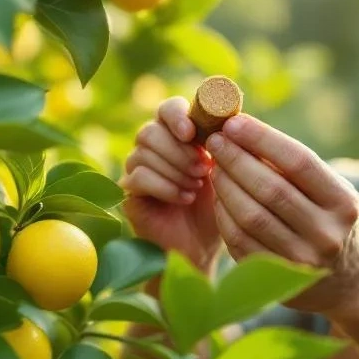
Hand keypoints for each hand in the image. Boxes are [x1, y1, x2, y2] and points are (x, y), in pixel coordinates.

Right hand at [119, 97, 221, 272]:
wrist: (202, 249)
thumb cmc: (216, 208)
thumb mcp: (226, 173)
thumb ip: (224, 144)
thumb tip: (229, 118)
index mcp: (176, 136)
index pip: (167, 109)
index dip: (177, 116)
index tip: (192, 133)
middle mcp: (152, 149)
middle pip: (150, 130)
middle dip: (179, 149)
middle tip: (203, 170)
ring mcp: (136, 170)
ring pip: (143, 152)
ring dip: (175, 169)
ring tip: (196, 187)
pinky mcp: (129, 194)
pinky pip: (139, 177)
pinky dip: (166, 186)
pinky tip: (184, 198)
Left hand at [205, 114, 358, 313]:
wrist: (343, 275)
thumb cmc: (324, 215)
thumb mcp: (325, 189)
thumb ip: (290, 164)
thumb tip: (240, 127)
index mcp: (342, 202)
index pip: (299, 162)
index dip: (262, 139)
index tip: (234, 123)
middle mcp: (326, 233)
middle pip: (271, 189)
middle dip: (236, 160)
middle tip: (215, 140)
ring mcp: (301, 260)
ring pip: (250, 216)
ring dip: (225, 186)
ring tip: (214, 166)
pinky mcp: (276, 279)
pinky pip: (238, 240)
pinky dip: (223, 214)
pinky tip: (217, 196)